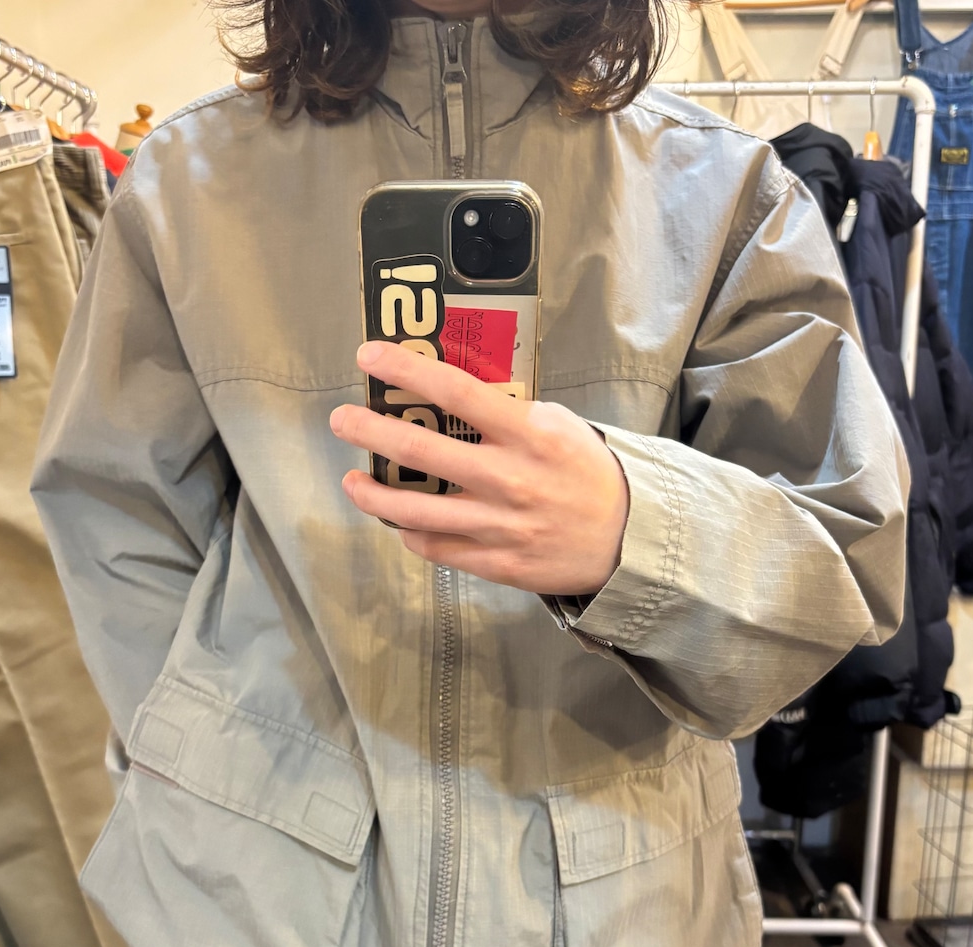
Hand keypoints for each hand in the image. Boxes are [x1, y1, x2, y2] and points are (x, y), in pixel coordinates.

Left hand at [332, 342, 628, 595]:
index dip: (405, 370)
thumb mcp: (561, 426)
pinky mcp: (498, 564)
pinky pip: (439, 549)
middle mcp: (509, 479)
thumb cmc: (590, 475)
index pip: (455, 391)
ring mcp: (500, 526)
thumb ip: (510, 414)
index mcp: (529, 434)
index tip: (368, 355)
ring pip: (417, 512)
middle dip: (371, 432)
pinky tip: (399, 522)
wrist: (631, 540)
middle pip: (422, 451)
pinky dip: (411, 534)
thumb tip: (453, 398)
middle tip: (341, 421)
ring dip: (374, 496)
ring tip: (352, 482)